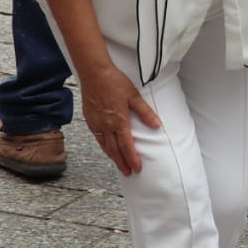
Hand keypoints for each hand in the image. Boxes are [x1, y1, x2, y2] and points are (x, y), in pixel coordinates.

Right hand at [80, 61, 160, 175]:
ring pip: (105, 146)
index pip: (126, 145)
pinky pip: (98, 138)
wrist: (94, 74)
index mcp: (119, 121)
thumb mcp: (134, 96)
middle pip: (114, 150)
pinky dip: (104, 147)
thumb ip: (145, 112)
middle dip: (122, 163)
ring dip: (113, 157)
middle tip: (128, 173)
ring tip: (119, 165)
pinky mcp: (90, 120)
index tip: (137, 168)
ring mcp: (97, 123)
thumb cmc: (115, 82)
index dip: (132, 158)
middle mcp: (106, 125)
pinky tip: (107, 149)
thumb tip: (157, 125)